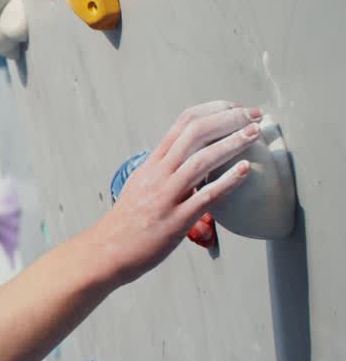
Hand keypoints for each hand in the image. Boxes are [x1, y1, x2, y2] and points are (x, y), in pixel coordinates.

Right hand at [88, 101, 262, 283]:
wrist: (105, 252)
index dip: (211, 111)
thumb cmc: (126, 224)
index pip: (181, 125)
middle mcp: (157, 175)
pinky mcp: (175, 221)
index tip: (233, 108)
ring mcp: (165, 197)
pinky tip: (246, 170)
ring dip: (232, 143)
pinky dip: (227, 181)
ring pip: (201, 160)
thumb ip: (163, 172)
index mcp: (151, 165)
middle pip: (194, 134)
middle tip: (253, 116)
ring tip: (254, 133)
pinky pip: (205, 197)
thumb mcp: (140, 187)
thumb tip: (189, 163)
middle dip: (228, 120)